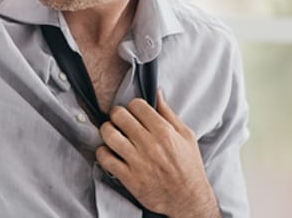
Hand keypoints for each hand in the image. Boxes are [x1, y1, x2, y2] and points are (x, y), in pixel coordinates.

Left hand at [96, 91, 220, 217]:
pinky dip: (102, 152)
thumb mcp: (186, 136)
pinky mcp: (129, 178)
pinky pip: (105, 159)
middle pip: (119, 116)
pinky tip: (109, 152)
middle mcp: (149, 144)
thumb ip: (169, 114)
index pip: (137, 105)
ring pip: (109, 135)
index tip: (134, 112)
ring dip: (107, 130)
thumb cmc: (189, 167)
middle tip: (120, 120)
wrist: (188, 199)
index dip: (133, 106)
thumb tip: (157, 93)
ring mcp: (138, 162)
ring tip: (112, 133)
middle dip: (117, 115)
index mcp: (164, 132)